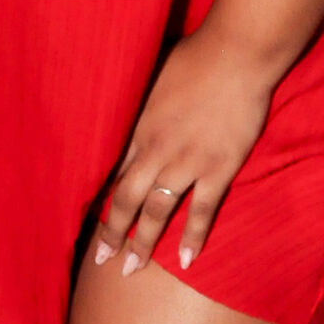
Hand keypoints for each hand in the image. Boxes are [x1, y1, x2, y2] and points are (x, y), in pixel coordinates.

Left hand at [93, 27, 275, 275]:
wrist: (236, 54)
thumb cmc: (194, 56)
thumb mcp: (152, 73)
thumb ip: (139, 96)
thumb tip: (127, 97)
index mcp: (138, 126)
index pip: (111, 172)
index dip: (99, 200)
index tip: (88, 220)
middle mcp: (155, 150)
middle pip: (126, 199)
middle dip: (111, 233)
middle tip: (101, 260)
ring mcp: (186, 162)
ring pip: (157, 211)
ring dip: (143, 243)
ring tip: (132, 269)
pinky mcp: (218, 169)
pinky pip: (202, 211)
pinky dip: (193, 237)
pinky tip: (187, 261)